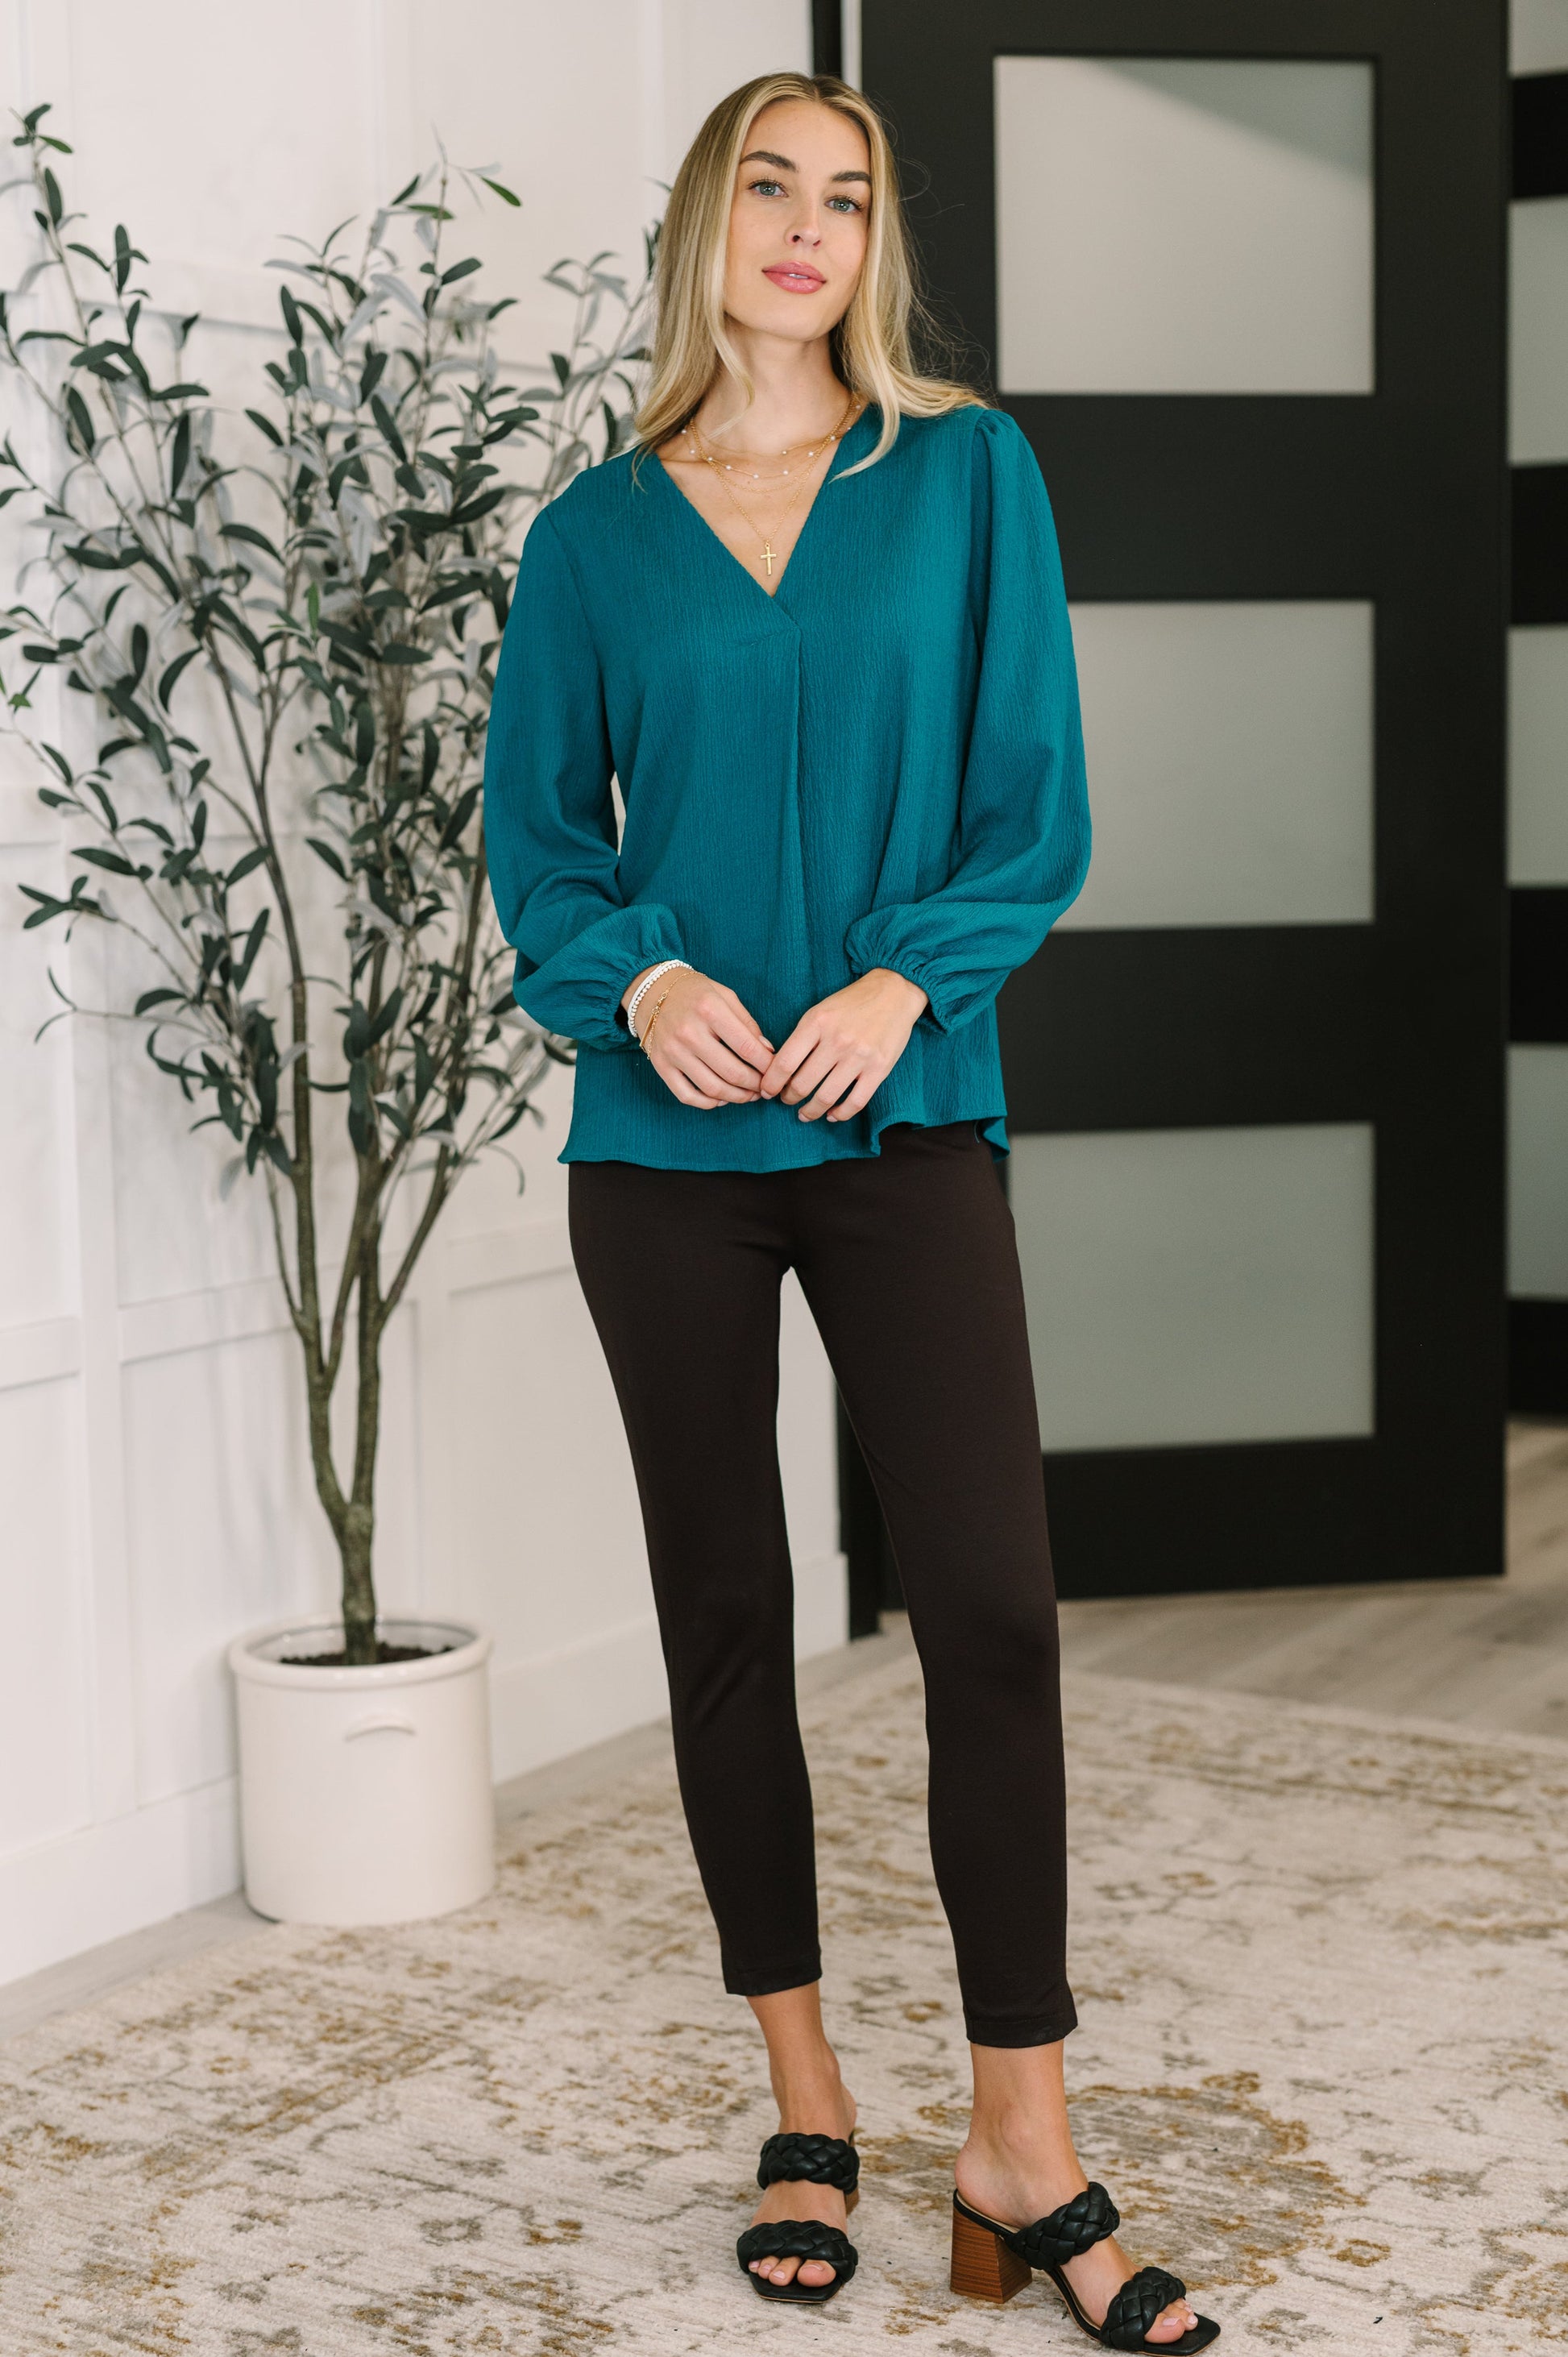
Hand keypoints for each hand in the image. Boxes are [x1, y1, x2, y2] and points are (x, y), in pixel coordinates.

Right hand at [623, 965, 773, 1109]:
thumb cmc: (694, 992)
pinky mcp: (661, 1066)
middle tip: (765, 1087)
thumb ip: (748, 1023)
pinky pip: (687, 1096)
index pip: (747, 1047)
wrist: (650, 992)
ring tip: (749, 1095)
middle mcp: (689, 1033)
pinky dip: (709, 1103)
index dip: (767, 1065)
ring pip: (712, 1089)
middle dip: (755, 1085)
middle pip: (732, 1072)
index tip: (775, 1071)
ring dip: (737, 1097)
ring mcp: (673, 1052)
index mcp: (709, 1009)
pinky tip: (722, 1098)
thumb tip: (767, 1052)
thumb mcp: (725, 996)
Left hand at [758, 968, 927, 1121]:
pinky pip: (856, 1102)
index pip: (785, 1062)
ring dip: (811, 1111)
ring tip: (804, 1113)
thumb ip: (802, 1037)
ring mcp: (859, 1056)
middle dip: (788, 1098)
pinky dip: (840, 1114)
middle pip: (803, 1084)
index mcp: (817, 1022)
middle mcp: (837, 1040)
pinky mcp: (879, 1069)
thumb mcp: (820, 1010)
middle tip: (786, 1100)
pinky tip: (832, 1115)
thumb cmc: (852, 1002)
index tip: (766, 1091)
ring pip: (826, 1097)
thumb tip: (780, 1069)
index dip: (771, 1083)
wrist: (894, 991)